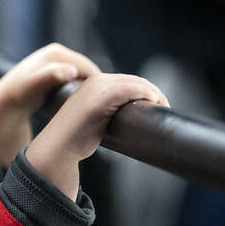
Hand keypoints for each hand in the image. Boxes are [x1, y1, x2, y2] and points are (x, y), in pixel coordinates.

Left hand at [0, 43, 100, 166]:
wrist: (6, 102)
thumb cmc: (19, 94)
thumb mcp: (34, 85)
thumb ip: (51, 76)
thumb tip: (70, 71)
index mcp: (57, 52)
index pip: (87, 68)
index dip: (99, 85)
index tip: (106, 103)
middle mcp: (58, 53)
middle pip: (87, 71)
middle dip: (95, 87)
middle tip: (103, 108)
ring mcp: (57, 62)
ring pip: (82, 77)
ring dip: (90, 90)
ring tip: (95, 108)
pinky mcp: (56, 72)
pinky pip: (76, 81)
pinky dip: (82, 91)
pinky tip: (84, 104)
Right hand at [25, 73, 168, 199]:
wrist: (60, 145)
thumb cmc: (77, 137)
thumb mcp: (94, 117)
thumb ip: (107, 110)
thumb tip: (126, 117)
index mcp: (92, 83)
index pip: (127, 81)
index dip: (145, 90)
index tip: (156, 104)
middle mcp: (96, 80)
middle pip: (134, 80)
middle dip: (153, 92)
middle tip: (164, 107)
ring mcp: (98, 87)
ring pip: (136, 83)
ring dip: (154, 93)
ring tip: (163, 107)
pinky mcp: (103, 96)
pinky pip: (132, 89)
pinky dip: (147, 93)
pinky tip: (154, 103)